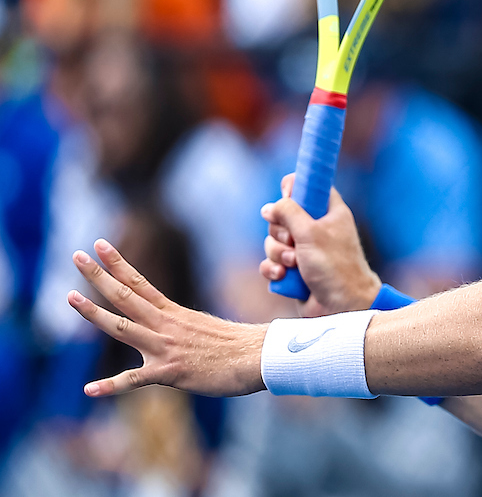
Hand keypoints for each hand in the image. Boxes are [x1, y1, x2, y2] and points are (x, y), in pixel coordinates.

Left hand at [68, 239, 265, 397]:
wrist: (258, 357)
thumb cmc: (238, 344)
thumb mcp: (204, 327)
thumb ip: (181, 327)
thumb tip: (172, 328)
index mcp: (174, 313)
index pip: (140, 282)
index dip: (118, 263)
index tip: (99, 244)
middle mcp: (166, 324)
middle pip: (126, 296)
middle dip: (98, 276)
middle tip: (77, 255)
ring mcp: (166, 347)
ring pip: (123, 327)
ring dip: (94, 313)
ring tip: (69, 297)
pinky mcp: (171, 372)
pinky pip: (135, 380)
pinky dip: (111, 385)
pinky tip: (89, 390)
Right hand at [260, 174, 380, 315]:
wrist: (341, 307)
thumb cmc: (334, 266)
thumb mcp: (311, 232)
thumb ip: (289, 212)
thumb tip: (270, 207)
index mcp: (329, 212)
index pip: (309, 187)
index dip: (294, 189)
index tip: (286, 197)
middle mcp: (316, 228)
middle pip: (283, 215)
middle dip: (281, 230)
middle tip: (293, 241)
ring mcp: (303, 250)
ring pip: (273, 240)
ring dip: (278, 252)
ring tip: (294, 263)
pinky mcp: (292, 270)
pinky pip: (270, 262)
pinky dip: (273, 268)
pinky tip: (283, 275)